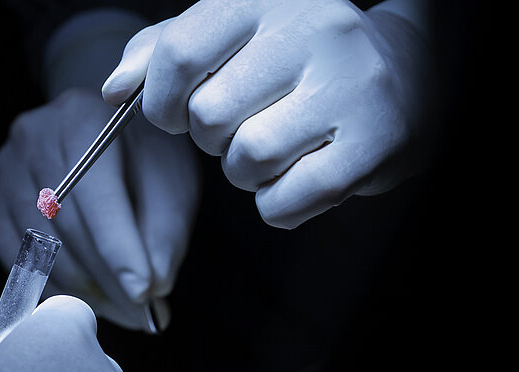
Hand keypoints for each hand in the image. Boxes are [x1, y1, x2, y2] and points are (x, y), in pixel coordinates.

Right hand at [0, 88, 198, 330]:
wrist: (103, 133)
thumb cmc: (144, 156)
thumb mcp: (172, 181)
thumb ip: (166, 230)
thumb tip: (152, 286)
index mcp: (81, 118)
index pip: (97, 194)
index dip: (121, 248)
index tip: (144, 292)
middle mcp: (33, 137)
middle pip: (67, 225)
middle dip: (108, 277)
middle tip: (141, 313)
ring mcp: (5, 169)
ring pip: (41, 247)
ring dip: (83, 288)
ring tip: (121, 309)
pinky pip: (18, 258)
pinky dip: (53, 287)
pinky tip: (86, 298)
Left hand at [103, 0, 429, 228]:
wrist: (404, 76)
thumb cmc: (295, 61)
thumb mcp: (230, 37)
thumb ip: (163, 53)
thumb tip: (114, 90)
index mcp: (265, 0)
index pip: (179, 54)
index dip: (159, 100)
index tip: (172, 113)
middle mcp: (312, 31)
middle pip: (208, 114)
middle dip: (209, 139)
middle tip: (239, 128)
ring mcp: (349, 85)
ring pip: (248, 158)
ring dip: (245, 173)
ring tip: (272, 149)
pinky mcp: (375, 141)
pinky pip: (288, 199)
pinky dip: (278, 205)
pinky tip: (298, 178)